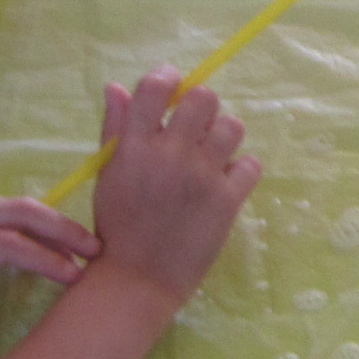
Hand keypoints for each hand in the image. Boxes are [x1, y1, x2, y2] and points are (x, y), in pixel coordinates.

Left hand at [0, 192, 97, 335]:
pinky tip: (40, 232)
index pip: (8, 247)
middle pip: (22, 213)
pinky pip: (1, 205)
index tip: (76, 277)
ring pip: (14, 204)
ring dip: (51, 220)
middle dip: (64, 229)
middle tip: (99, 249)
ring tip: (81, 242)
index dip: (46, 260)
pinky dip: (30, 216)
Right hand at [91, 71, 257, 303]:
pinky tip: (224, 183)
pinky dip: (240, 171)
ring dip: (223, 137)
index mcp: (134, 146)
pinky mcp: (227, 201)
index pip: (157, 87)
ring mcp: (201, 177)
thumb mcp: (107, 174)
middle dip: (201, 107)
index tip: (172, 88)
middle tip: (195, 129)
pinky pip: (250, 165)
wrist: (137, 280)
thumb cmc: (117, 226)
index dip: (168, 78)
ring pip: (232, 127)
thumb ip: (114, 128)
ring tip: (211, 157)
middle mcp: (170, 154)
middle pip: (204, 98)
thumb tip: (116, 86)